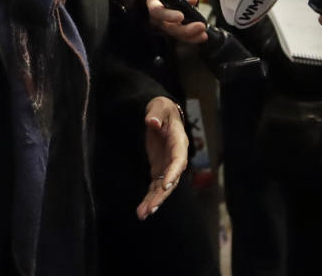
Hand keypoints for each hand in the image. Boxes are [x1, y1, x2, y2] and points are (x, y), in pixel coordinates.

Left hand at [136, 96, 188, 219]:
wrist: (162, 115)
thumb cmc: (162, 109)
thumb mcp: (159, 106)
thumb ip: (156, 114)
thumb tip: (152, 122)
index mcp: (179, 142)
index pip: (179, 160)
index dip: (173, 173)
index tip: (166, 185)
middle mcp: (176, 157)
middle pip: (172, 179)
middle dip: (162, 194)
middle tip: (151, 208)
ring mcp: (168, 165)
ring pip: (163, 187)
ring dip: (154, 201)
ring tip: (143, 214)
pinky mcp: (159, 170)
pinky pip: (155, 187)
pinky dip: (149, 198)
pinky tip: (142, 211)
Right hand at [146, 0, 207, 43]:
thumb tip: (192, 1)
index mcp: (154, 3)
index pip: (157, 12)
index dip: (168, 16)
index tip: (181, 16)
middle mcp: (157, 17)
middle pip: (168, 27)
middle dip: (185, 30)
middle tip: (200, 26)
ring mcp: (165, 25)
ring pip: (176, 34)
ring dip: (191, 36)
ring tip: (203, 34)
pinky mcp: (173, 29)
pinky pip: (181, 36)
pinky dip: (192, 37)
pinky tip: (202, 35)